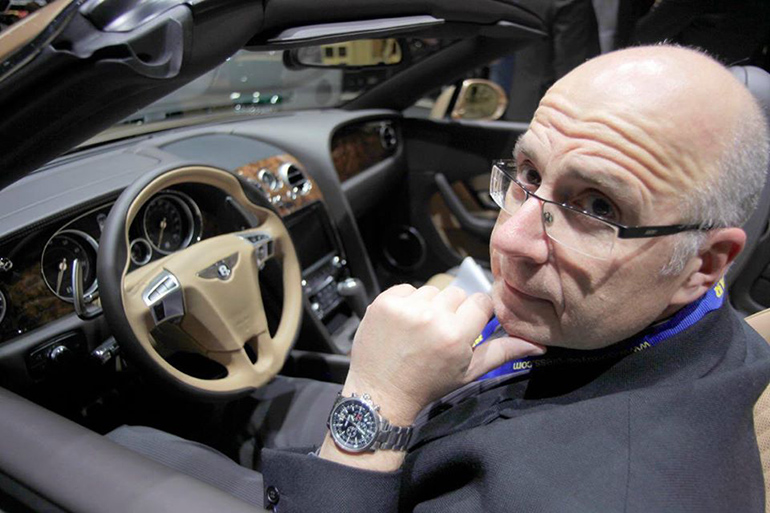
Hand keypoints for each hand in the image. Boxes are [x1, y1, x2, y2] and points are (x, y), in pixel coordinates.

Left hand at [343, 284, 546, 425]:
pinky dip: (408, 302)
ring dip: (430, 305)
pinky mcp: (383, 302)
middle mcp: (431, 317)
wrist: (381, 394)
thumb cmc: (427, 385)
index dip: (476, 313)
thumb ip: (502, 353)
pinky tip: (404, 324)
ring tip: (421, 330)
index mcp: (456, 334)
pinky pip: (407, 288)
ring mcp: (404, 308)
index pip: (481, 302)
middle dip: (453, 310)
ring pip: (432, 290)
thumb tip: (537, 344)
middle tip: (441, 333)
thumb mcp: (468, 373)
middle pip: (457, 293)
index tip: (467, 326)